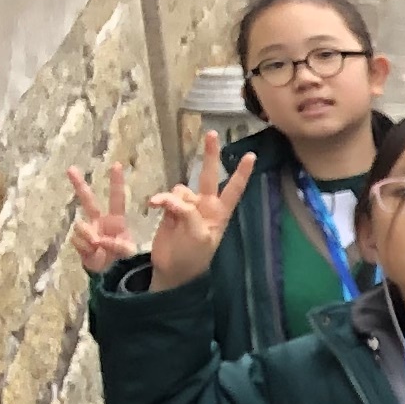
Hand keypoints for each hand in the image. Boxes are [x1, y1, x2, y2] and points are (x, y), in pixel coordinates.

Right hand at [66, 162, 135, 273]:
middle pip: (87, 200)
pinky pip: (77, 241)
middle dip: (79, 185)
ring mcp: (87, 231)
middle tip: (70, 168)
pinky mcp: (79, 243)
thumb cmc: (123, 261)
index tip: (116, 165)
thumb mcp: (128, 252)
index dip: (116, 182)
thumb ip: (115, 244)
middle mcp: (99, 222)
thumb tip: (95, 239)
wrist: (111, 276)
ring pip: (80, 226)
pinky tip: (92, 254)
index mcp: (115, 221)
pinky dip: (85, 249)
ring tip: (98, 247)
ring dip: (88, 237)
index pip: (117, 198)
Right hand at [144, 146, 257, 291]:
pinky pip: (167, 196)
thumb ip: (189, 214)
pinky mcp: (171, 211)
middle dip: (210, 155)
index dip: (241, 173)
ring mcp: (188, 208)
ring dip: (173, 195)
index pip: (234, 189)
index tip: (251, 155)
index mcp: (219, 214)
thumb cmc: (193, 257)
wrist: (173, 270)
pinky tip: (153, 205)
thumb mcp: (198, 237)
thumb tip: (174, 199)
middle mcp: (206, 207)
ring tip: (165, 210)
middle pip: (210, 176)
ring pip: (181, 188)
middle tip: (211, 134)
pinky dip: (161, 199)